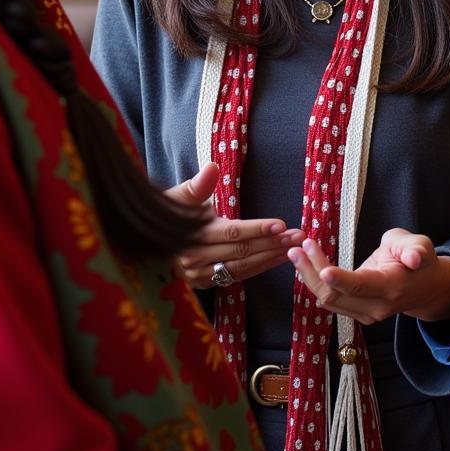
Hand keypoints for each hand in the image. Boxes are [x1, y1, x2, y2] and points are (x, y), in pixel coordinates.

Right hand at [166, 163, 304, 288]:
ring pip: (242, 267)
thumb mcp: (180, 194)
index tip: (281, 224)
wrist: (150, 237)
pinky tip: (277, 258)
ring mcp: (200, 275)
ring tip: (294, 246)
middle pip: (241, 252)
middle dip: (272, 243)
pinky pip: (237, 276)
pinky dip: (259, 267)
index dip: (257, 229)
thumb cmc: (171, 209)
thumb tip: (211, 167)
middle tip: (299, 236)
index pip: (231, 233)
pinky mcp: (205, 283)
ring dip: (270, 257)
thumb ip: (198, 185)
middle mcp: (196, 259)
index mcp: (193, 235)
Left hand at [287, 229, 449, 324]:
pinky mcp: (357, 314)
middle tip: (298, 248)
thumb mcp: (420, 245)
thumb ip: (415, 249)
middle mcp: (378, 306)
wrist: (423, 286)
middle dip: (314, 272)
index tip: (323, 270)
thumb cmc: (416, 257)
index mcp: (392, 286)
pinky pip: (331, 301)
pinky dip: (315, 283)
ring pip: (329, 301)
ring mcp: (366, 315)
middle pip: (336, 296)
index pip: (361, 286)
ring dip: (309, 277)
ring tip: (296, 253)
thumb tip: (414, 259)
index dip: (341, 280)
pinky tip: (304, 265)